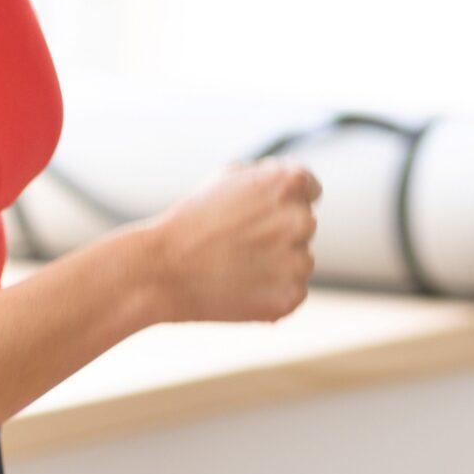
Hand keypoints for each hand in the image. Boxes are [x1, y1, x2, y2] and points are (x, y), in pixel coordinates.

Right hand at [142, 159, 320, 323]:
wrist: (161, 270)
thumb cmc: (191, 220)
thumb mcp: (229, 177)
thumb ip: (269, 175)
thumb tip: (297, 186)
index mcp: (289, 183)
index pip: (311, 189)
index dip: (283, 201)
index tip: (262, 213)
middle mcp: (301, 220)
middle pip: (304, 226)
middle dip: (279, 233)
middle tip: (239, 243)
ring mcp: (298, 261)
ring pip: (300, 261)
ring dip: (277, 265)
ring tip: (236, 266)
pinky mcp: (290, 297)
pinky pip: (293, 292)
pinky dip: (272, 293)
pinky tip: (240, 288)